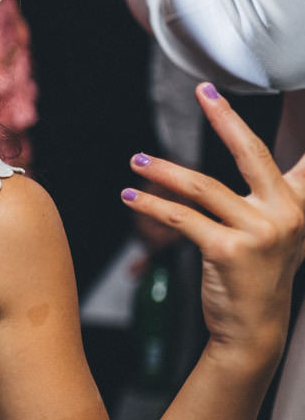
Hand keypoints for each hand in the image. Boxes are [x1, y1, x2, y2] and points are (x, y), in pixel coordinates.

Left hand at [121, 84, 304, 368]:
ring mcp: (261, 232)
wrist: (255, 328)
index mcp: (303, 203)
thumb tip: (261, 154)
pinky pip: (183, 218)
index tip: (244, 97)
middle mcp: (288, 213)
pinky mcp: (229, 251)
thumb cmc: (261, 273)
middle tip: (202, 91)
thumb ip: (278, 191)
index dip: (302, 121)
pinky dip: (153, 205)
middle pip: (252, 152)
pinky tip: (132, 196)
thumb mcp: (282, 229)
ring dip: (164, 171)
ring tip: (136, 161)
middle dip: (226, 117)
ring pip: (204, 187)